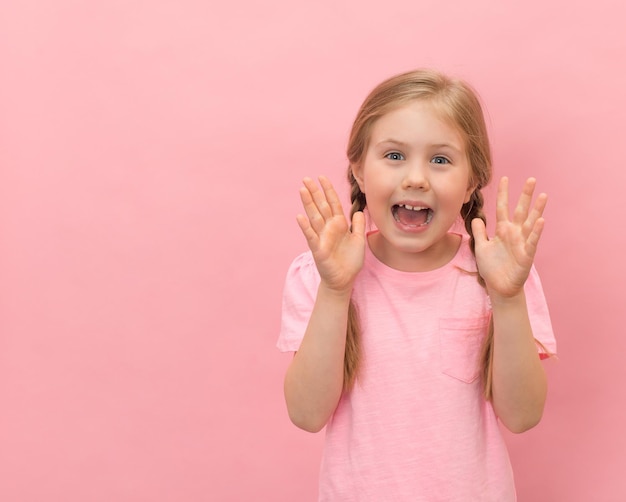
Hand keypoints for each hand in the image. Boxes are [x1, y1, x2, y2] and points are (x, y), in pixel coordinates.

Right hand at [297, 176, 365, 291]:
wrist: (344, 279)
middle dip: (314, 192)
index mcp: (339, 225)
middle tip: (306, 178)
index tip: (322, 177)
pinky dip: (305, 226)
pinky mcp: (318, 249)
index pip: (333, 203)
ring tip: (302, 190)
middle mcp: (329, 228)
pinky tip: (300, 216)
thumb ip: (358, 225)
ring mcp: (322, 237)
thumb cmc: (350, 261)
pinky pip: (311, 236)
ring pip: (314, 216)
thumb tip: (358, 211)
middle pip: (321, 206)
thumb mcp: (359, 240)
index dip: (328, 190)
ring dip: (308, 203)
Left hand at [471, 177, 546, 299]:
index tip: (505, 178)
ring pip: (530, 223)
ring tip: (543, 195)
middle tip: (531, 179)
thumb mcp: (481, 247)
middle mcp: (513, 234)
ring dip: (537, 210)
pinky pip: (532, 241)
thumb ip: (479, 233)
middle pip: (520, 211)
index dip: (504, 194)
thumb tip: (476, 218)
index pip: (502, 208)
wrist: (498, 287)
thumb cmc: (491, 268)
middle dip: (525, 196)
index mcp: (502, 231)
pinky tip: (541, 220)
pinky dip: (536, 231)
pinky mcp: (526, 255)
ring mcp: (521, 243)